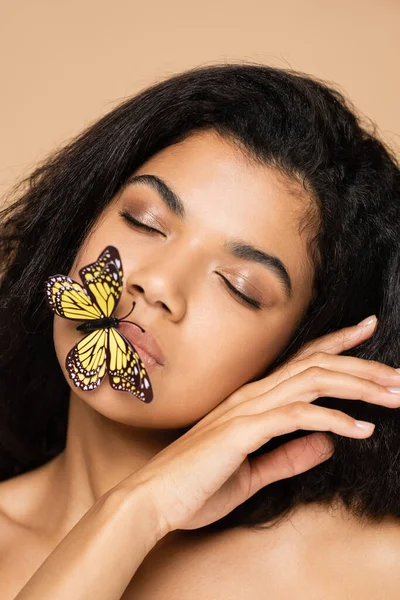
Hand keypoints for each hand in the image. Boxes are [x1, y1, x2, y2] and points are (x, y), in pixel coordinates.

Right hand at [118, 315, 399, 535]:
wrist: (153, 500)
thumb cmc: (196, 486)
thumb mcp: (254, 472)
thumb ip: (289, 455)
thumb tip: (328, 441)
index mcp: (253, 402)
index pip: (302, 363)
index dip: (338, 345)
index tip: (367, 330)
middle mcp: (252, 397)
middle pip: (316, 366)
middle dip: (362, 366)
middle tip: (398, 376)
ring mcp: (246, 411)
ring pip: (312, 381)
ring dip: (357, 386)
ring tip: (393, 395)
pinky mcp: (243, 431)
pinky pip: (296, 416)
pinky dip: (333, 419)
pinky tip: (361, 429)